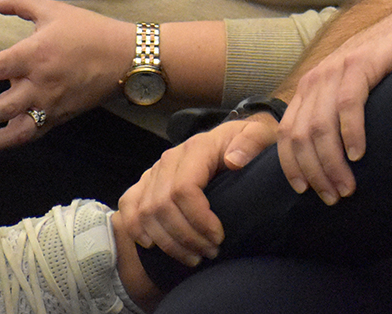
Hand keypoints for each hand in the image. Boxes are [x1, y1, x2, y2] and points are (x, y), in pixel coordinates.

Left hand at [0, 0, 132, 153]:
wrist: (128, 59)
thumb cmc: (91, 31)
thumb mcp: (55, 11)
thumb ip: (19, 3)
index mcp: (37, 56)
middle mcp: (41, 86)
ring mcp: (50, 106)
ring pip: (10, 133)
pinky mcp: (58, 119)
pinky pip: (26, 137)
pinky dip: (2, 144)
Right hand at [118, 115, 276, 265]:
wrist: (235, 138)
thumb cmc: (250, 142)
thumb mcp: (262, 134)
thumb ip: (253, 142)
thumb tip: (233, 161)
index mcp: (196, 148)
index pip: (184, 189)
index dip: (198, 219)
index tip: (218, 237)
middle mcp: (170, 159)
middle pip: (162, 206)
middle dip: (185, 237)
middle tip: (209, 253)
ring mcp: (155, 171)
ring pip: (145, 212)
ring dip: (167, 242)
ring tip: (193, 256)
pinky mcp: (146, 182)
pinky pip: (129, 205)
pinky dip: (136, 228)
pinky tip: (153, 245)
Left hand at [277, 2, 391, 204]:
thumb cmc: (388, 68)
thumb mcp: (352, 93)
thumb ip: (334, 117)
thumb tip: (328, 162)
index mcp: (309, 88)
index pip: (286, 134)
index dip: (293, 166)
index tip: (305, 192)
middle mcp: (316, 78)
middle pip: (301, 135)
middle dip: (315, 172)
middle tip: (334, 196)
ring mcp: (337, 68)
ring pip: (320, 125)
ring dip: (332, 161)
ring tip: (348, 185)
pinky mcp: (361, 61)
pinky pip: (348, 104)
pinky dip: (351, 133)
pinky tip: (360, 153)